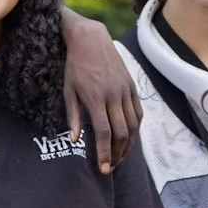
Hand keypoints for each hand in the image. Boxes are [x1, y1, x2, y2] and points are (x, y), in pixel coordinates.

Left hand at [60, 20, 139, 172]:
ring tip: (120, 156)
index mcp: (95, 97)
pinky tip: (129, 138)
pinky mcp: (132, 86)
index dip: (104, 152)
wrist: (91, 39)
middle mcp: (113, 95)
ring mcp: (125, 90)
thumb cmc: (75, 66)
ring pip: (133, 125)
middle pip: (121, 132)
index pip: (103, 132)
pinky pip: (138, 112)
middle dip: (117, 154)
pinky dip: (136, 128)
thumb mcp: (68, 90)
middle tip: (111, 167)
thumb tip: (74, 140)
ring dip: (128, 145)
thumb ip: (73, 116)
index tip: (103, 168)